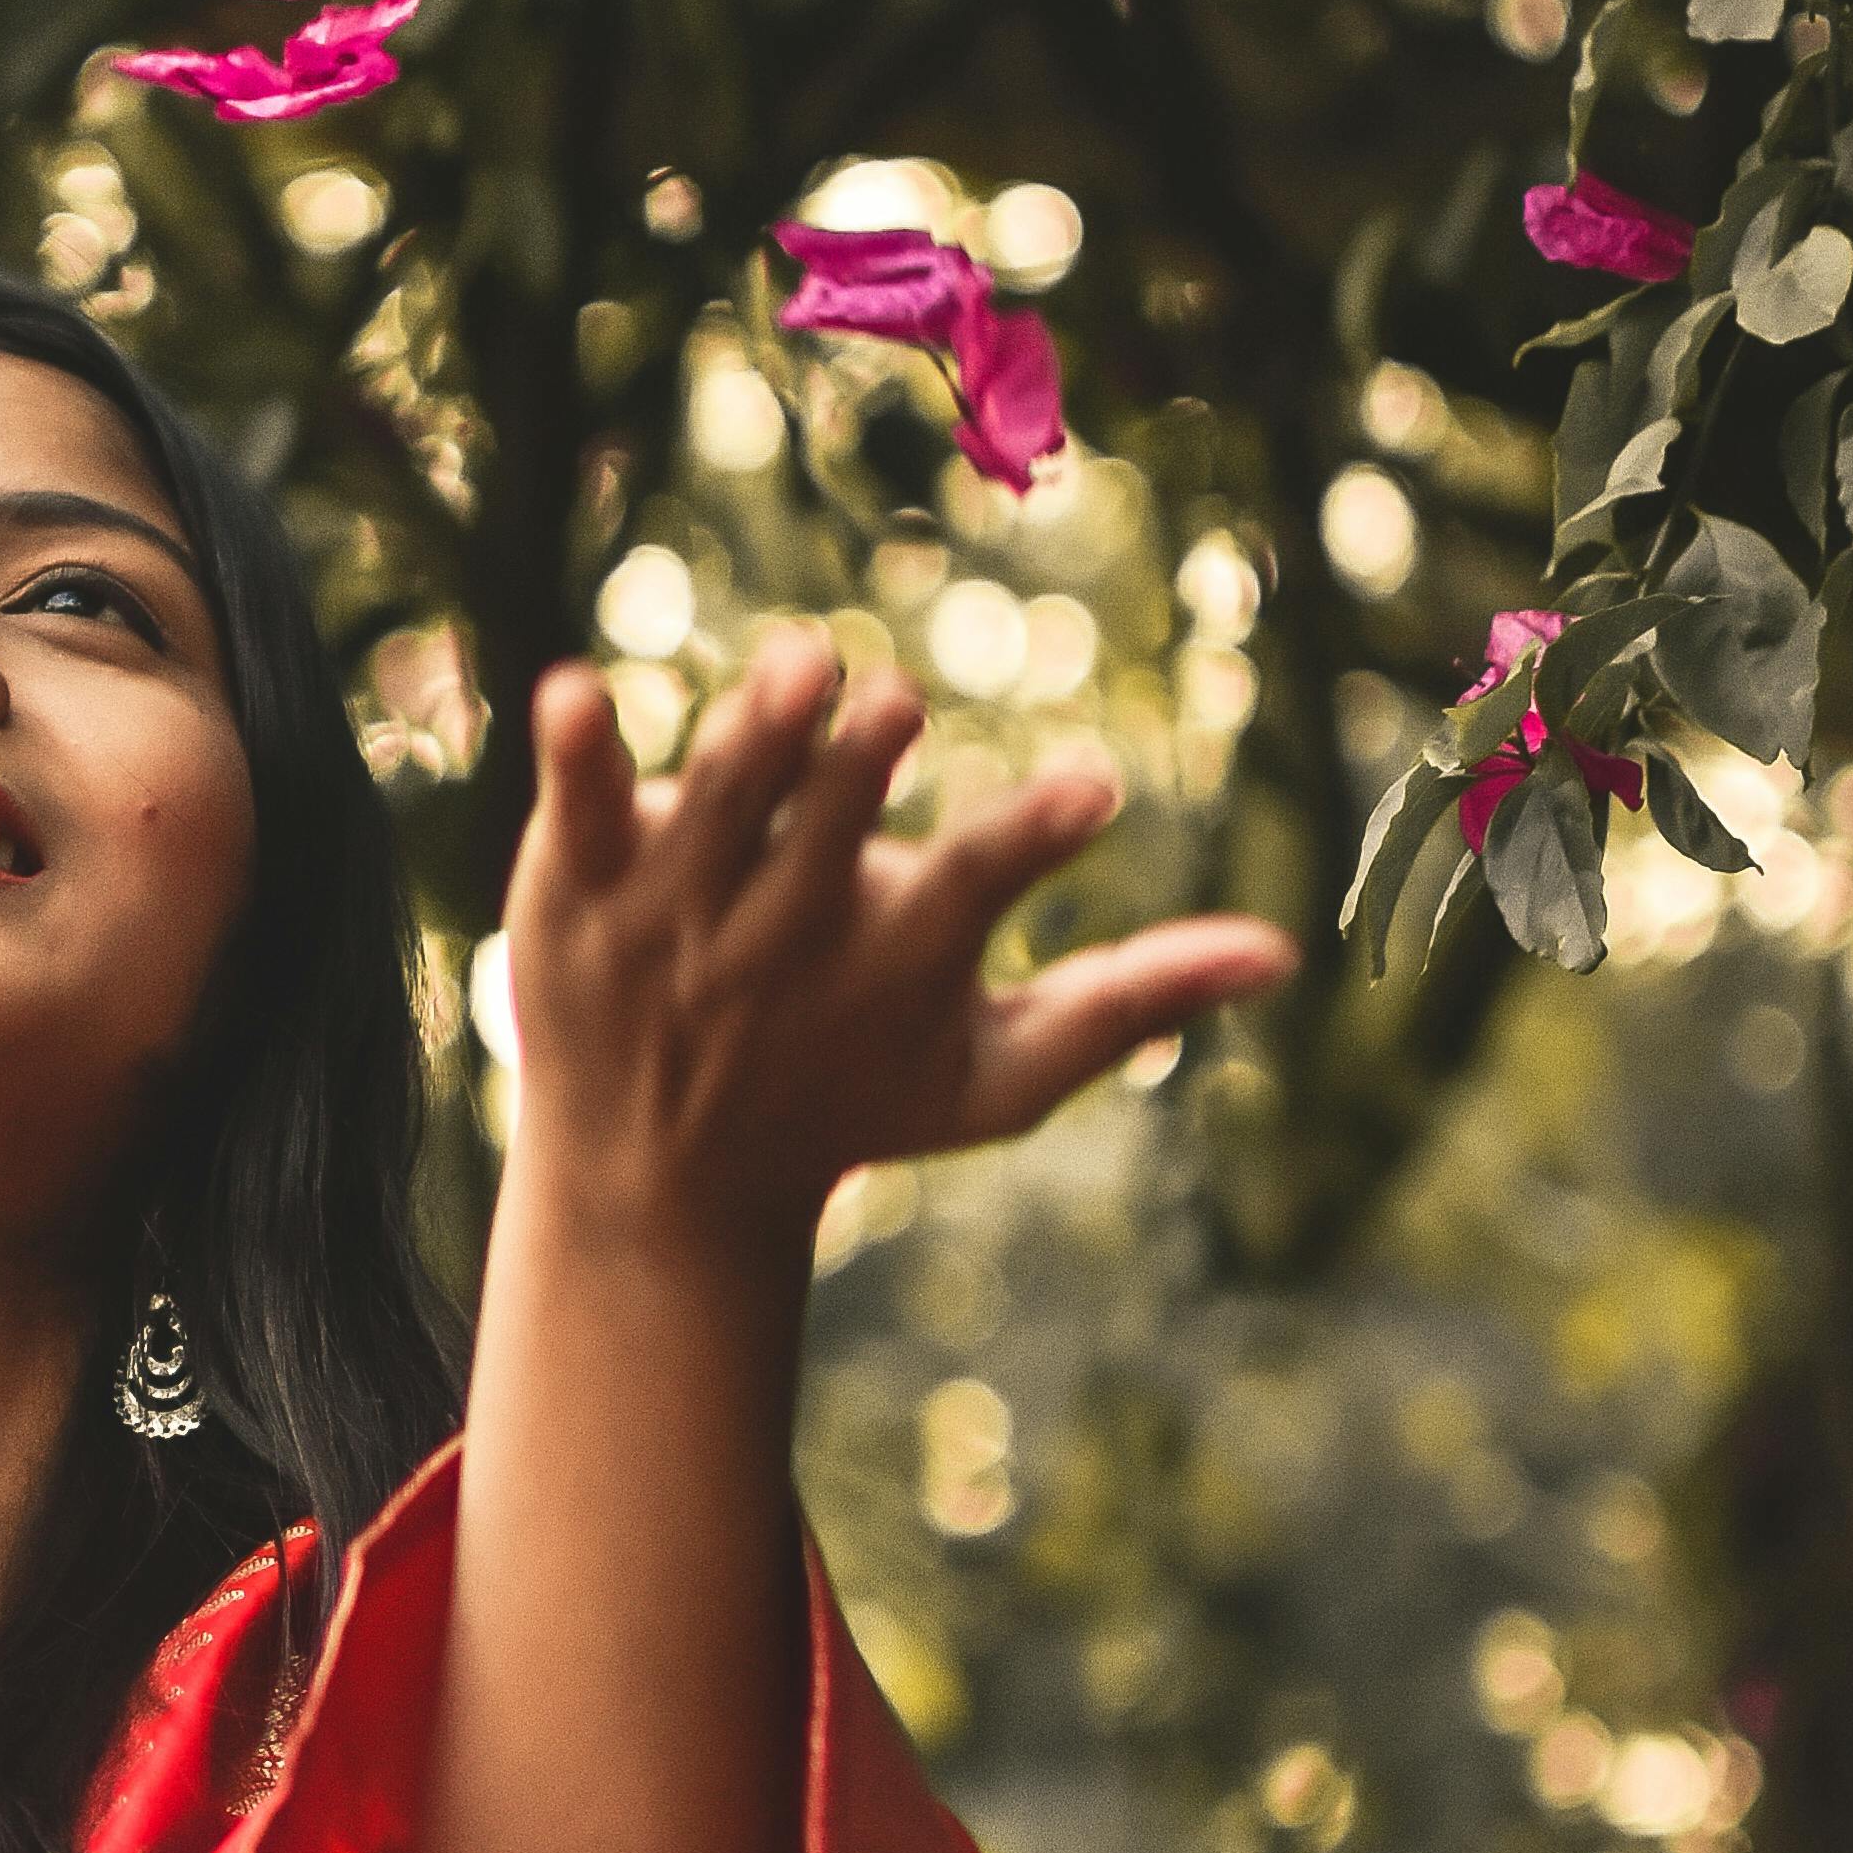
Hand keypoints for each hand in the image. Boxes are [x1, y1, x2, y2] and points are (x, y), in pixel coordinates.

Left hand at [497, 629, 1298, 1285]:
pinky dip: (578, 759)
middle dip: (858, 775)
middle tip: (894, 703)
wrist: (658, 1186)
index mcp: (889, 968)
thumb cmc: (854, 1108)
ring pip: (715, 814)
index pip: (970, 893)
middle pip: (825, 844)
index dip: (1030, 842)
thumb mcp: (996, 1079)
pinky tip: (569, 691)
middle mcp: (778, 942)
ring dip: (750, 742)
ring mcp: (672, 917)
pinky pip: (579, 813)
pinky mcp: (579, 890)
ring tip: (797, 666)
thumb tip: (1283, 954)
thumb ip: (1128, 1007)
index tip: (1094, 794)